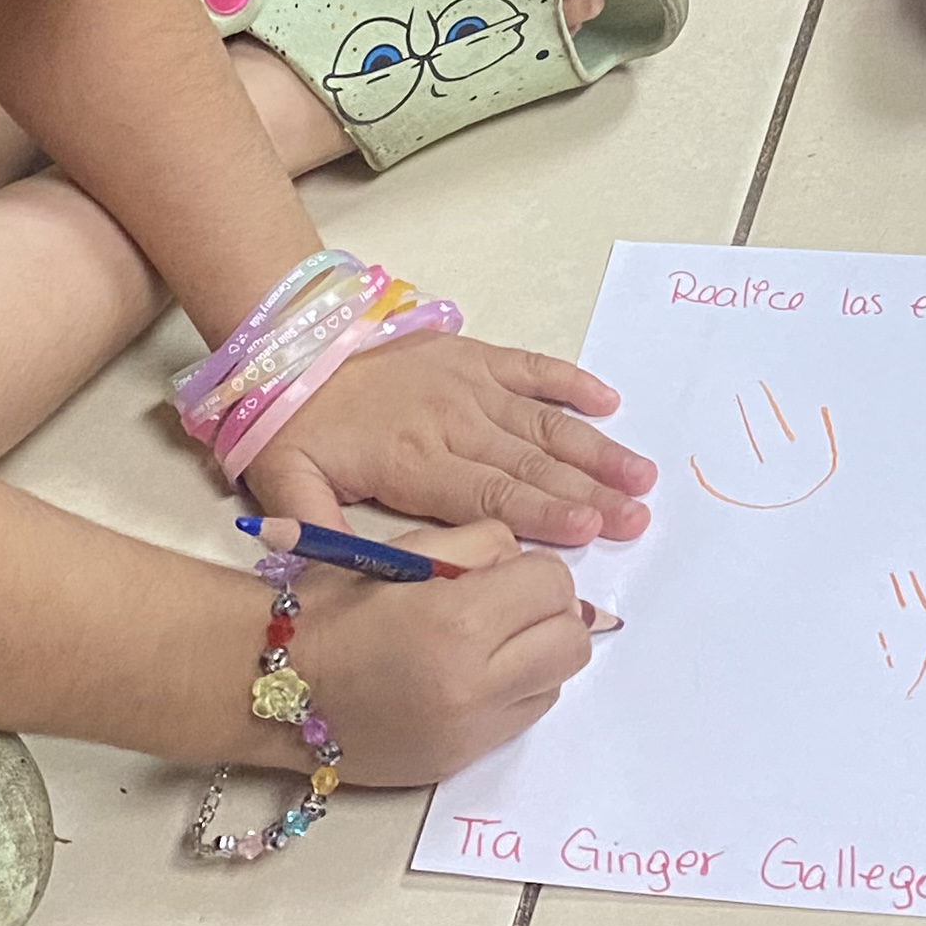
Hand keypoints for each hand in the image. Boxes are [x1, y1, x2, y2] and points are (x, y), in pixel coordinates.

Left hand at [247, 332, 655, 547]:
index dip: (541, 514)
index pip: (488, 496)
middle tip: (638, 516)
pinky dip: (571, 382)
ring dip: (595, 450)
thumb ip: (316, 532)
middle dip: (588, 493)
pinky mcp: (474, 355)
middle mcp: (452, 421)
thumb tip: (343, 580)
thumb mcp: (285, 485)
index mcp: (413, 460)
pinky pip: (532, 368)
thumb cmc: (294, 426)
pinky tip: (609, 403)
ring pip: (543, 423)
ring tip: (640, 474)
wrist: (292, 345)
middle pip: (530, 466)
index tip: (588, 530)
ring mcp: (468, 384)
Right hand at [285, 516, 595, 782]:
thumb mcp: (402, 552)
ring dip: (535, 657)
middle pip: (571, 642)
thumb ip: (479, 548)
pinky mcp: (458, 762)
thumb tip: (530, 564)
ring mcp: (469, 733)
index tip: (505, 573)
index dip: (534, 571)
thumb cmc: (328, 610)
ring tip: (486, 644)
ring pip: (555, 685)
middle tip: (508, 606)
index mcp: (457, 622)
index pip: (554, 585)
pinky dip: (511, 694)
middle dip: (549, 615)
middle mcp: (474, 685)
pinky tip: (466, 678)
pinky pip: (520, 721)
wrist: (270, 686)